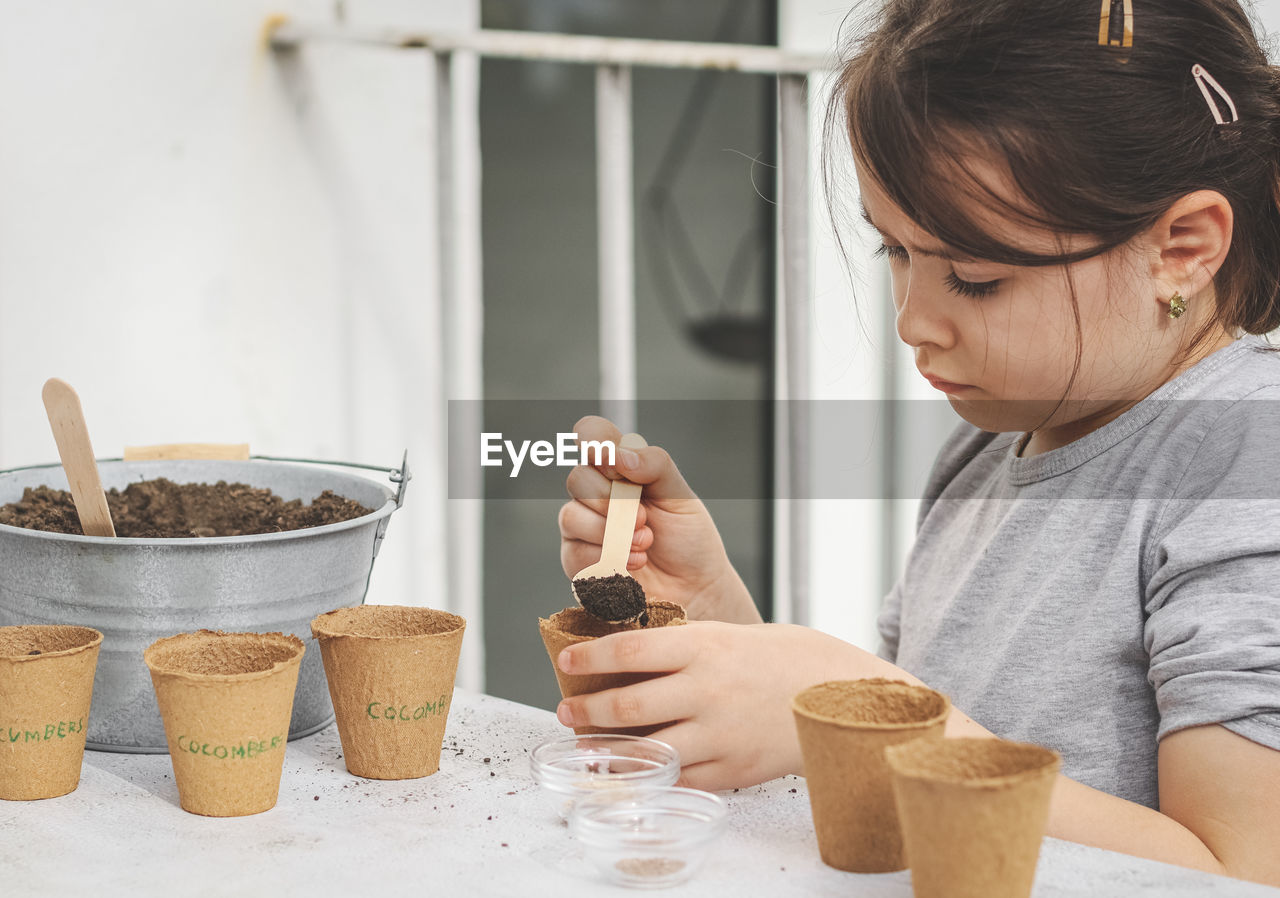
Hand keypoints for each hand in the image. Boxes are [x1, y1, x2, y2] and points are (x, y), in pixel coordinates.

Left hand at [554, 621, 912, 789]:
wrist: (839, 693)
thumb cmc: (781, 657)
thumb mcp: (730, 635)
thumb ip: (684, 649)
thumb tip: (628, 659)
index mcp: (704, 646)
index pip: (630, 650)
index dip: (590, 658)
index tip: (567, 662)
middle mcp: (707, 689)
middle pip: (629, 704)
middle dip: (588, 710)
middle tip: (565, 711)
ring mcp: (719, 732)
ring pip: (647, 748)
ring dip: (609, 751)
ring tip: (586, 747)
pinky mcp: (732, 767)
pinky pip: (678, 777)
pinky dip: (649, 776)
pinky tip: (632, 772)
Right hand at [559, 416, 759, 622]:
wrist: (695, 588)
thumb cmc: (688, 540)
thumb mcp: (681, 495)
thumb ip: (654, 465)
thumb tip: (619, 455)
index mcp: (621, 469)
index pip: (592, 436)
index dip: (592, 437)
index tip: (607, 453)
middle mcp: (597, 495)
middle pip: (578, 479)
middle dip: (611, 500)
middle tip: (643, 518)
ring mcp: (584, 528)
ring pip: (570, 516)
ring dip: (611, 533)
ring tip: (644, 544)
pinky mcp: (578, 562)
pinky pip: (574, 552)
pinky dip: (608, 558)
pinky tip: (634, 564)